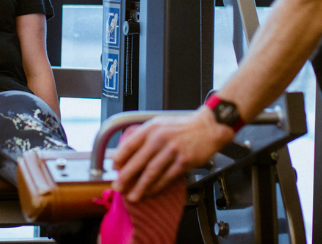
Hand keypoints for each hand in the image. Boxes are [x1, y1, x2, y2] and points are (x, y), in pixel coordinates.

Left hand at [111, 107, 233, 201]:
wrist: (208, 127)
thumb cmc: (182, 127)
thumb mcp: (160, 124)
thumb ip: (144, 136)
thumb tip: (126, 151)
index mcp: (152, 128)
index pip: (130, 144)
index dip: (120, 158)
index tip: (113, 168)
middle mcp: (160, 138)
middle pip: (138, 161)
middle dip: (126, 177)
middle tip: (118, 186)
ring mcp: (172, 150)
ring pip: (151, 172)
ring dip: (140, 186)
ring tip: (132, 196)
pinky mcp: (184, 161)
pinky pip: (166, 178)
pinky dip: (156, 187)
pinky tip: (150, 192)